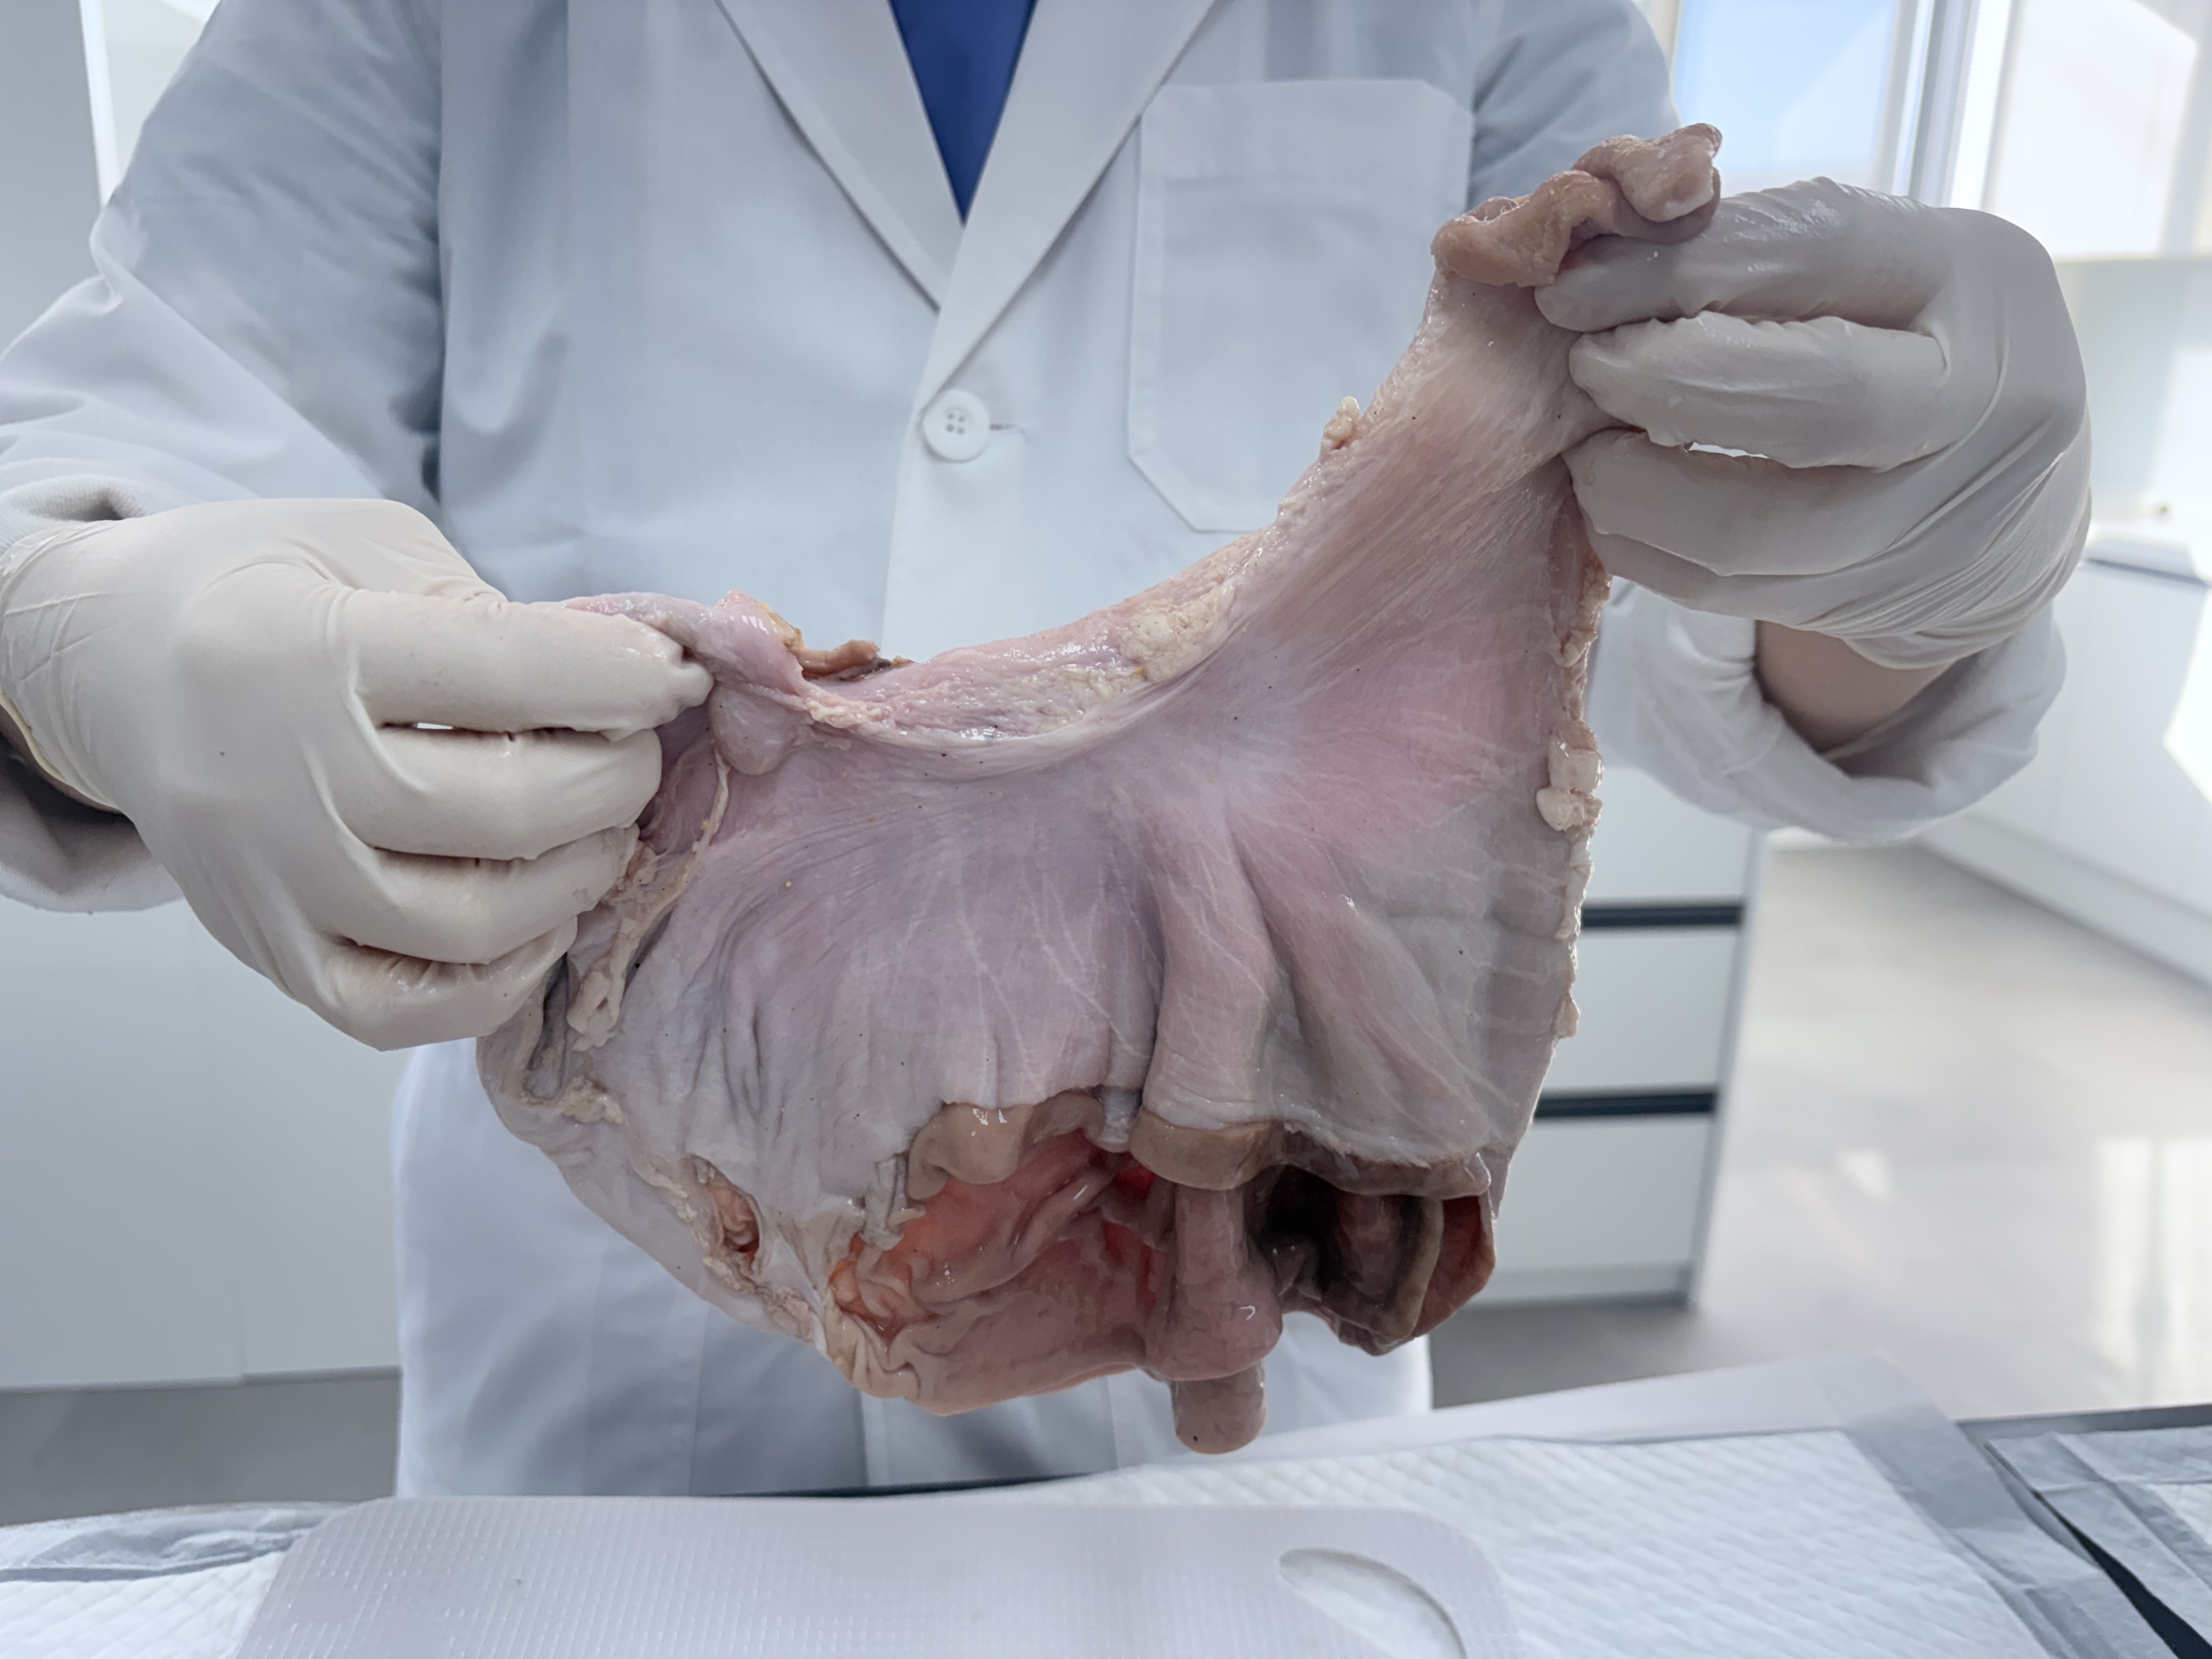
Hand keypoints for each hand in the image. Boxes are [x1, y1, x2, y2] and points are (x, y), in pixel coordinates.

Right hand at [0, 499, 709, 1046]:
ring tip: (597, 828)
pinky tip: (536, 915)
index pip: (511, 674)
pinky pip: (405, 1014)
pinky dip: (498, 979)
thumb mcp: (373, 548)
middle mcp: (286, 781)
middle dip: (615, 779)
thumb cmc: (269, 590)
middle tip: (635, 748)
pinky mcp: (272, 954)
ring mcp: (274, 883)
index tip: (671, 673)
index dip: (624, 677)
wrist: (114, 660)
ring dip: (578, 879)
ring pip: (472, 923)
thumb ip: (496, 615)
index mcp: (313, 651)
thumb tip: (629, 685)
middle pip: (508, 813)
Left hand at [1537, 179, 2090, 672]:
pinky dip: (1643, 547)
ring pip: (1752, 528)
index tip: (1573, 284)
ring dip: (1633, 488)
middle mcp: (1978, 405)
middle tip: (1585, 368)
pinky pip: (1724, 592)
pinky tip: (1614, 507)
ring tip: (1587, 451)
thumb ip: (1759, 253)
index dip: (1678, 267)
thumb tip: (1593, 252)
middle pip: (1814, 403)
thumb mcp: (1878, 271)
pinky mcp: (1869, 606)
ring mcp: (1932, 523)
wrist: (2004, 514)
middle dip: (1666, 382)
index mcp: (1977, 279)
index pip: (1820, 252)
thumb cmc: (1911, 350)